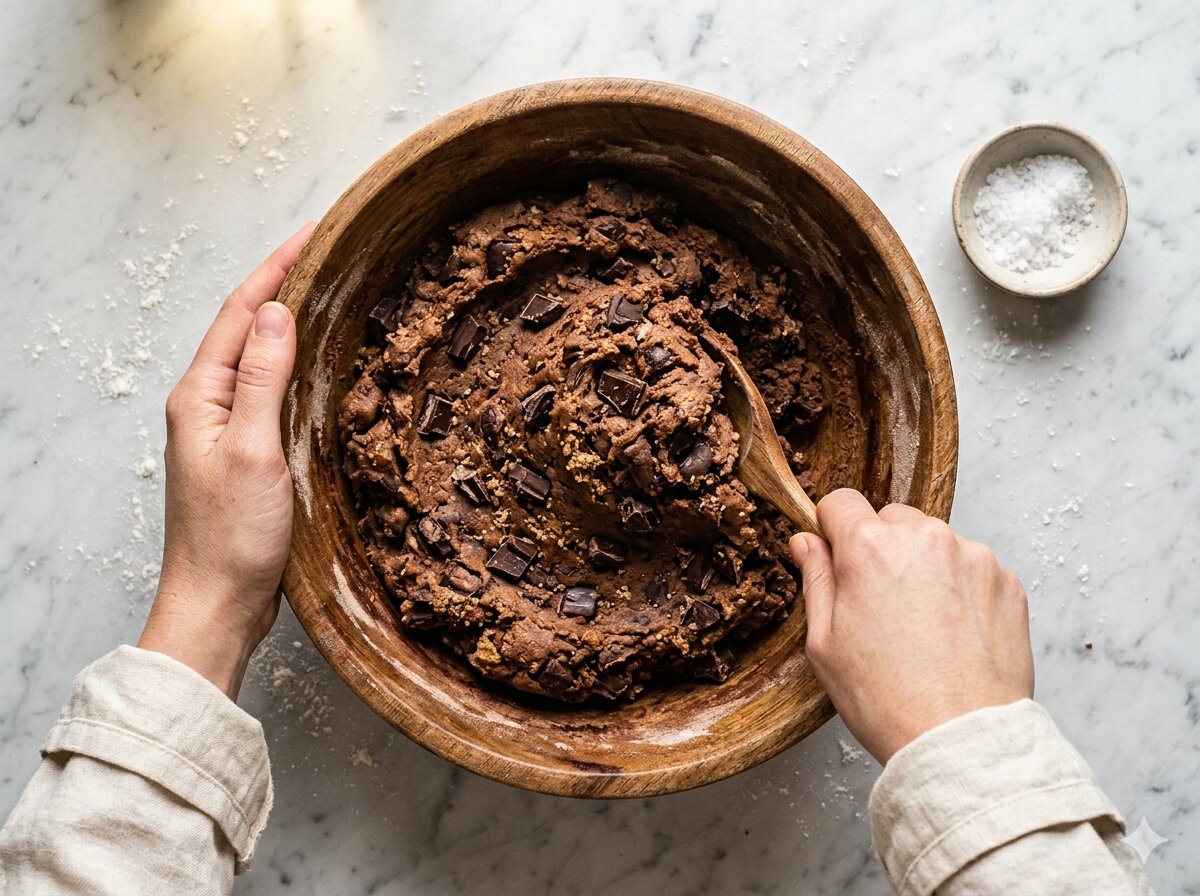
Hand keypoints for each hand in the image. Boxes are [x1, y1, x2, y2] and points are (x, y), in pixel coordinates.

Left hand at [138, 223, 314, 698]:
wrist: (217, 603)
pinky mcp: (244, 451)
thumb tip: (280, 313)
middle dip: (284, 280)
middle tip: (330, 249)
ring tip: (329, 288)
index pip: (242, 311)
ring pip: (259, 355)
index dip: (278, 266)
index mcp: (201, 395)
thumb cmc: (230, 537)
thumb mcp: (253, 452)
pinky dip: (294, 360)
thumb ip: (263, 380)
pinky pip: (269, 388)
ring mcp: (224, 428)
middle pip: (248, 325)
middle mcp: (207, 403)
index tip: (315, 232)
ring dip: (290, 317)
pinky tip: (318, 361)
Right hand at [790, 489, 1033, 763]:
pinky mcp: (1006, 581)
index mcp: (869, 548)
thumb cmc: (888, 700)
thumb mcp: (824, 643)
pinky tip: (951, 632)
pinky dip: (959, 587)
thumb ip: (815, 580)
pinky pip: (971, 566)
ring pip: (933, 541)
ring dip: (923, 566)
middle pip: (890, 519)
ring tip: (921, 625)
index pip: (841, 502)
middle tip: (880, 604)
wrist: (962, 741)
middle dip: (880, 549)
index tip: (836, 556)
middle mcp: (924, 538)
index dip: (832, 529)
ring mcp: (972, 556)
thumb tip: (807, 543)